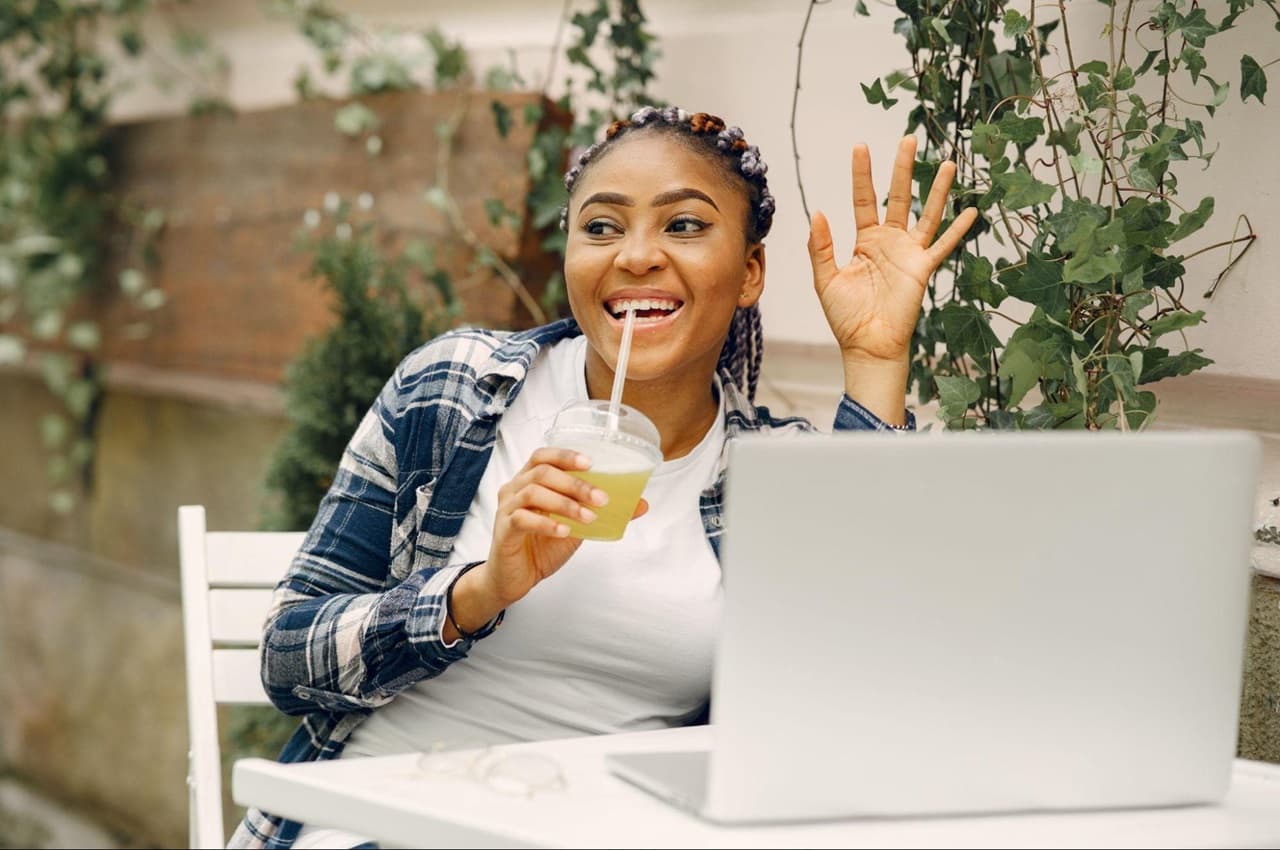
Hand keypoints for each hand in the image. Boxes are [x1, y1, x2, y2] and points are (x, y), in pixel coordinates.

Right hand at [474, 447, 647, 608]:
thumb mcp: (576, 527)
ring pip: (533, 492)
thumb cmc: (540, 547)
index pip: (543, 456)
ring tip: (588, 517)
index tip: (591, 463)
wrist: (514, 579)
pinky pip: (522, 519)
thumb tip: (641, 504)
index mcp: (529, 481)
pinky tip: (565, 531)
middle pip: (542, 472)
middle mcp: (514, 490)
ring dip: (566, 503)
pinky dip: (547, 523)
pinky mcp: (503, 531)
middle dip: (575, 483)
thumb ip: (600, 512)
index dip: (566, 456)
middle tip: (601, 498)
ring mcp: (506, 509)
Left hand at [807, 136, 977, 365]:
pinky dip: (958, 230)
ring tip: (949, 163)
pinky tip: (972, 211)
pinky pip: (943, 246)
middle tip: (908, 138)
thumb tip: (817, 213)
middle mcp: (889, 242)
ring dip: (937, 189)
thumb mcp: (826, 279)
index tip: (860, 147)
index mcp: (865, 241)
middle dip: (902, 168)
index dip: (862, 174)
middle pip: (898, 196)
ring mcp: (909, 253)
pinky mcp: (923, 268)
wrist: (867, 344)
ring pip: (926, 213)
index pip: (864, 199)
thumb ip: (821, 247)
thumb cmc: (846, 317)